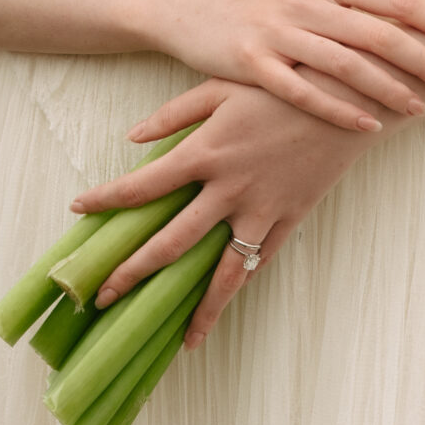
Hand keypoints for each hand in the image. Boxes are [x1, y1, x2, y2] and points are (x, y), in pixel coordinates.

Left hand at [72, 74, 379, 344]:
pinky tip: (229, 302)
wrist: (346, 96)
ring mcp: (261, 209)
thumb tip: (132, 139)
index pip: (144, 184)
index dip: (106, 198)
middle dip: (134, 271)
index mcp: (206, 150)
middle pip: (171, 241)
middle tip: (104, 298)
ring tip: (182, 342)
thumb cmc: (279, 83)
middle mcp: (228, 188)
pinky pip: (262, 260)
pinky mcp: (290, 218)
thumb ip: (174, 113)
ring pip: (223, 272)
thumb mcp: (221, 85)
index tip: (77, 209)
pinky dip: (243, 283)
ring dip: (199, 308)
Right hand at [149, 0, 424, 132]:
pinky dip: (337, 110)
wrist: (189, 2)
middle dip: (424, 61)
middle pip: (378, 34)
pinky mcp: (252, 63)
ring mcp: (279, 33)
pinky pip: (302, 91)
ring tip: (421, 109)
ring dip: (389, 90)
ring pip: (345, 65)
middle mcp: (307, 1)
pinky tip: (368, 126)